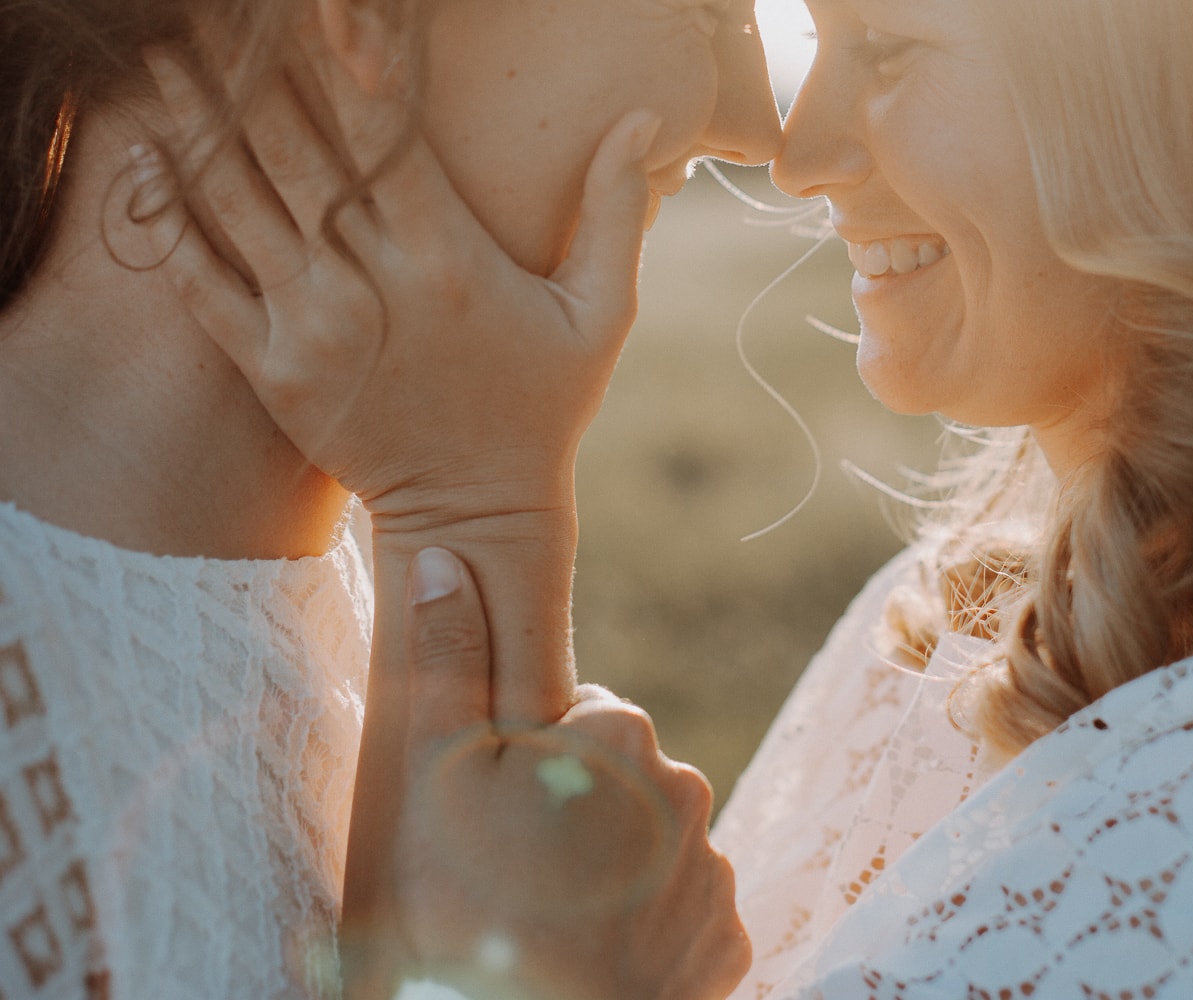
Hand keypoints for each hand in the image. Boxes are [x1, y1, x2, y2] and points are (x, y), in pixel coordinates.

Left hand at [133, 39, 659, 526]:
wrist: (476, 511)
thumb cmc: (543, 406)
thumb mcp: (602, 313)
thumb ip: (614, 211)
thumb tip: (644, 117)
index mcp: (452, 259)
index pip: (386, 134)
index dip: (349, 59)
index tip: (323, 6)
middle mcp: (376, 287)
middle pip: (298, 151)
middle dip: (251, 71)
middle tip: (216, 15)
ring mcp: (315, 330)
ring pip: (239, 204)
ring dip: (197, 123)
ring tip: (165, 59)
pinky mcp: (273, 372)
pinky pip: (203, 285)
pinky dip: (168, 221)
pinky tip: (145, 160)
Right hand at [343, 547, 750, 999]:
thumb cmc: (464, 905)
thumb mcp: (431, 772)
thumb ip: (446, 655)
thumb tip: (444, 555)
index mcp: (618, 733)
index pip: (576, 720)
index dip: (526, 766)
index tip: (494, 819)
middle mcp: (684, 786)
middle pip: (617, 784)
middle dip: (575, 815)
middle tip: (513, 881)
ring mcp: (711, 870)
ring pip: (650, 849)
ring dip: (613, 873)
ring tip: (550, 926)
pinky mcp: (726, 943)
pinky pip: (681, 916)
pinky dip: (647, 931)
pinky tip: (596, 960)